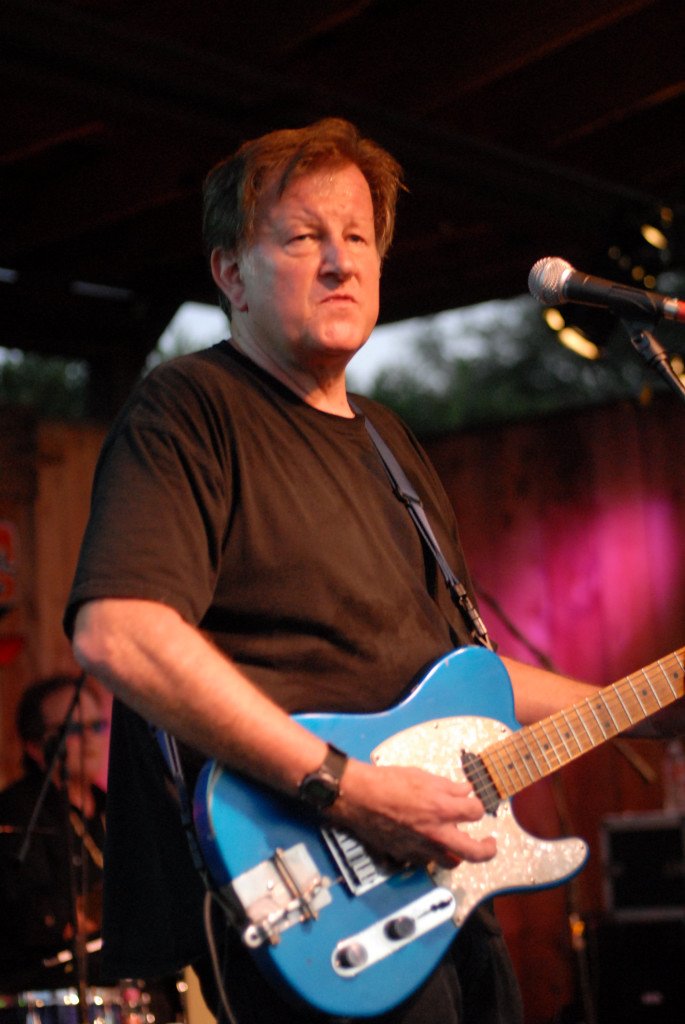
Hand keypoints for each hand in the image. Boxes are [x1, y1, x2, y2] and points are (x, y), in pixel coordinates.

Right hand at [328, 760, 496, 869]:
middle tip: (489, 843)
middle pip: (474, 852)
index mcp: (442, 808)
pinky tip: (427, 841)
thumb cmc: (388, 782)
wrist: (359, 797)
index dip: (476, 806)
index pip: (476, 812)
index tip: (473, 804)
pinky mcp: (406, 855)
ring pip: (450, 862)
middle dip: (487, 849)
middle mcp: (436, 833)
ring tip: (457, 843)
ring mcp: (421, 847)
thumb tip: (464, 791)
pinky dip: (431, 853)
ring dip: (457, 853)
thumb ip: (448, 787)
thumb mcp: (422, 776)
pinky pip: (426, 860)